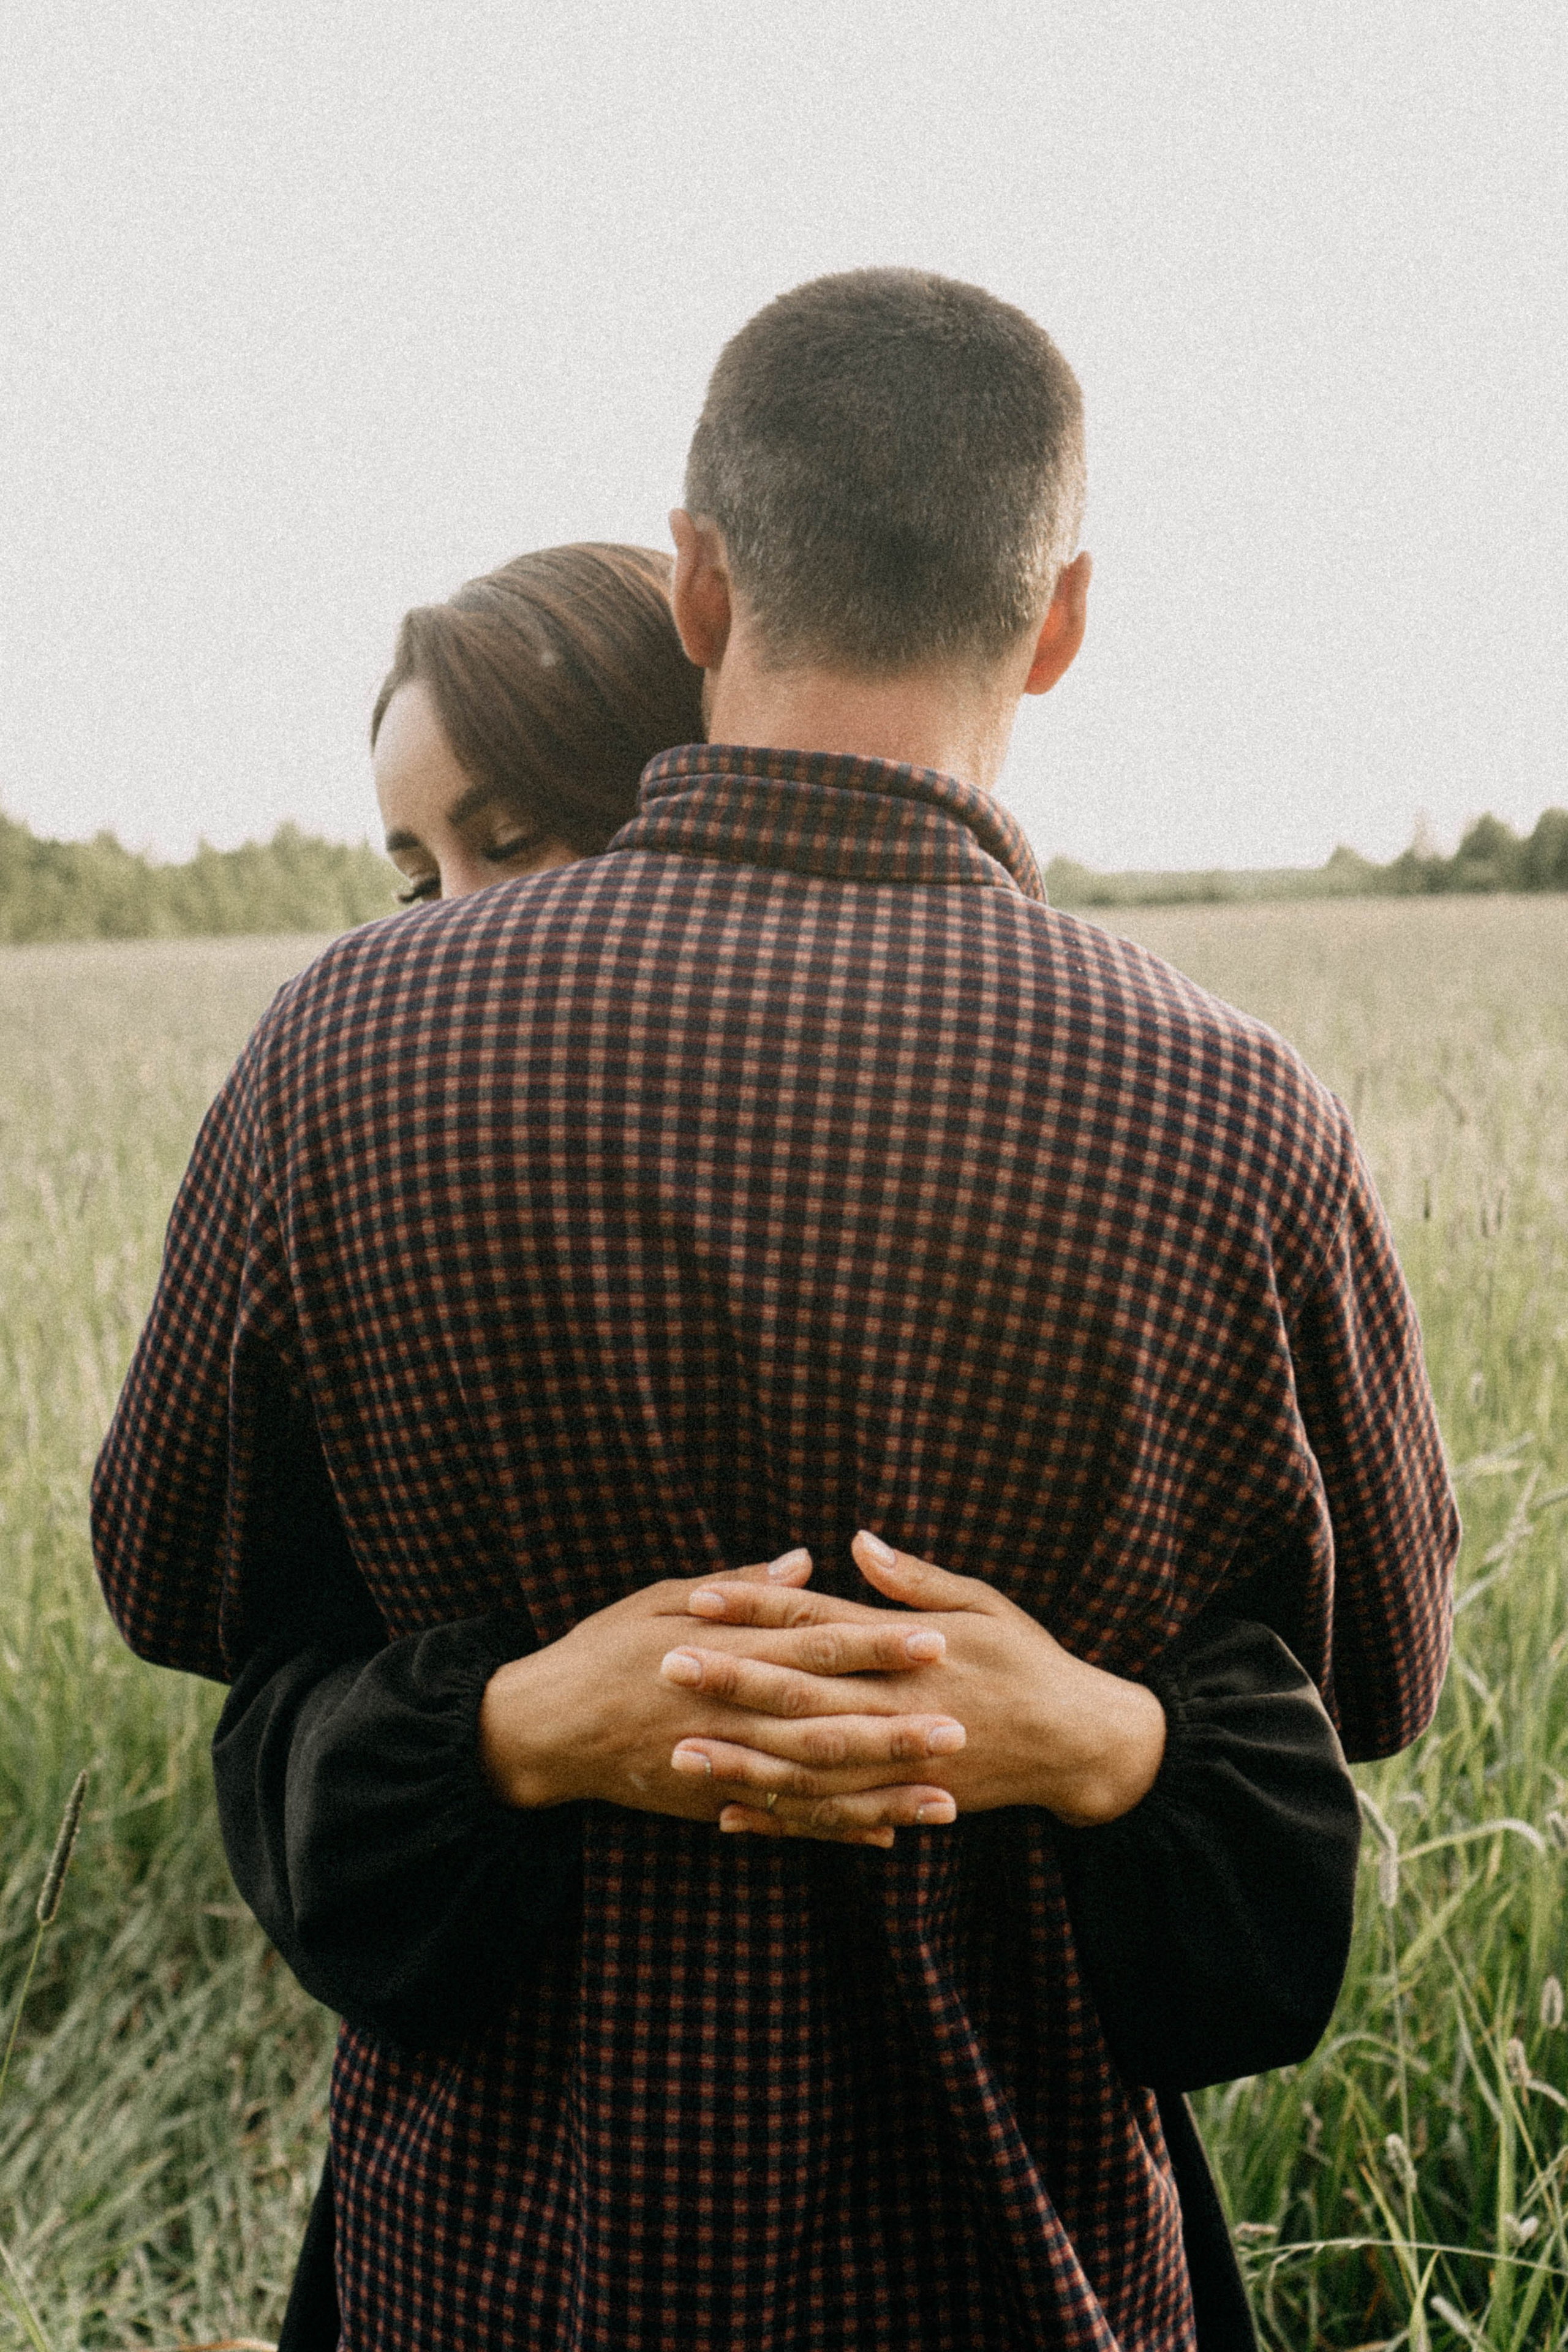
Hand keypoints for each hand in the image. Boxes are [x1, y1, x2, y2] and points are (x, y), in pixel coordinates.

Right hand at [478, 1549, 963, 1845]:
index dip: (875, 1642)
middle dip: (895, 1725)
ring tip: (945, 1799)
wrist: (540, 1729)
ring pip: (813, 1782)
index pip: (813, 1643)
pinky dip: (834, 1829)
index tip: (935, 1638)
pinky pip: (782, 1821)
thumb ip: (739, 1585)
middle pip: (825, 1720)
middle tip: (962, 1727)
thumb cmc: (601, 1650)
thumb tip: (807, 1562)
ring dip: (879, 1792)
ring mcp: (721, 1763)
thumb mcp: (659, 1596)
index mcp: (721, 1649)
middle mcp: (728, 1710)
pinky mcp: (712, 1801)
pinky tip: (886, 1836)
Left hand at [669, 1531, 1165, 1840]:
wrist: (1081, 1744)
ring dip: (742, 1760)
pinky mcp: (905, 1801)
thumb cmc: (1029, 1660)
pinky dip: (782, 1819)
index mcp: (912, 1651)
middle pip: (801, 1695)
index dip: (758, 1611)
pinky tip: (729, 1817)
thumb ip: (915, 1579)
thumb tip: (855, 1540)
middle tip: (664, 1667)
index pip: (819, 1627)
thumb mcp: (984, 1604)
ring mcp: (901, 1762)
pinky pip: (834, 1816)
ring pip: (809, 1766)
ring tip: (679, 1751)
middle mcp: (900, 1708)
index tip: (700, 1598)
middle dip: (730, 1681)